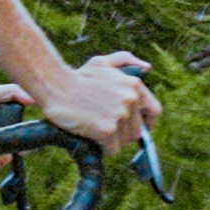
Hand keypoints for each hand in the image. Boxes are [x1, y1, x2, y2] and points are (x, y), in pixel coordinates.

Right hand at [33, 52, 156, 153]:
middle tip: (104, 128)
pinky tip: (91, 138)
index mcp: (134, 85)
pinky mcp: (107, 130)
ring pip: (124, 141)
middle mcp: (131, 100)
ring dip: (111, 141)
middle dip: (122, 133)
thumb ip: (126, 60)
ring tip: (95, 130)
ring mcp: (120, 115)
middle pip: (136, 131)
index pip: (154, 111)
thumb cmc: (77, 76)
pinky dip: (103, 148)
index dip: (146, 123)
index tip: (136, 127)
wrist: (55, 87)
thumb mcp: (103, 62)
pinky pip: (112, 149)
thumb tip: (147, 67)